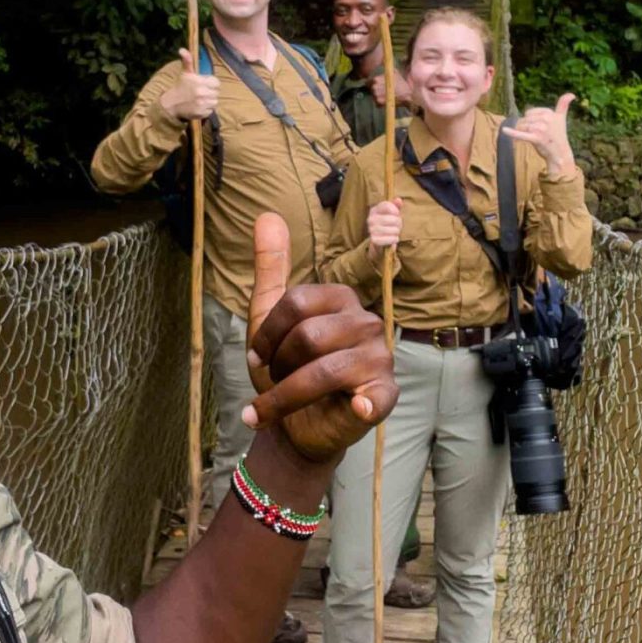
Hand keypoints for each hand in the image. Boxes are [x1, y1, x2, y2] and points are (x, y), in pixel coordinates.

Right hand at [160, 53, 220, 121]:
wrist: (171, 104)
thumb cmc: (181, 87)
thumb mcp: (185, 73)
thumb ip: (187, 60)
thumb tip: (181, 49)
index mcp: (199, 81)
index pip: (216, 83)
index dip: (211, 84)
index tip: (204, 85)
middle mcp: (201, 92)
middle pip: (216, 93)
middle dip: (210, 92)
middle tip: (201, 92)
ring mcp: (201, 103)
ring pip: (215, 102)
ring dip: (209, 101)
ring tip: (200, 99)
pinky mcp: (201, 113)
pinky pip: (211, 111)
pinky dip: (206, 110)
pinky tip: (198, 106)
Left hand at [242, 213, 396, 465]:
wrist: (298, 428)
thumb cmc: (288, 371)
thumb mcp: (268, 317)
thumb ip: (271, 268)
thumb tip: (267, 214)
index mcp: (341, 299)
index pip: (296, 302)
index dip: (267, 334)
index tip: (257, 356)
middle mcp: (366, 322)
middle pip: (307, 336)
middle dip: (277, 367)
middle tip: (272, 382)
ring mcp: (379, 358)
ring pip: (321, 371)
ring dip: (285, 396)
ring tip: (274, 408)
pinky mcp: (385, 393)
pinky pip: (368, 397)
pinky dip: (357, 406)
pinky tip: (350, 409)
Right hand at [365, 198, 402, 263]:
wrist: (381, 240)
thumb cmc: (388, 224)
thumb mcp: (392, 213)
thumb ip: (396, 206)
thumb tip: (398, 200)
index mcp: (374, 210)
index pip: (387, 206)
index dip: (396, 211)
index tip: (396, 214)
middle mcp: (371, 219)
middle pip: (393, 219)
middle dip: (398, 223)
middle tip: (397, 226)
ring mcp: (371, 229)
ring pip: (393, 230)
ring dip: (397, 232)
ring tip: (395, 232)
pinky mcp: (374, 240)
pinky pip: (389, 239)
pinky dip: (394, 239)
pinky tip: (393, 238)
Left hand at [367, 69, 410, 109]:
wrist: (407, 94)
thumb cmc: (401, 83)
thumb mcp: (394, 71)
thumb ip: (386, 67)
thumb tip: (382, 62)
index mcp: (376, 80)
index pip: (368, 82)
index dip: (372, 83)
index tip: (377, 84)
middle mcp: (374, 88)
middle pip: (371, 89)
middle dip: (376, 89)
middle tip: (383, 90)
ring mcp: (376, 96)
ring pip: (374, 96)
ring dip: (378, 96)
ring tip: (386, 95)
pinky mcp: (379, 103)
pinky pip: (376, 103)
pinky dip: (380, 102)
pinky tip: (387, 100)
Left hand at [504, 94, 577, 177]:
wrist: (560, 153)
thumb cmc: (558, 135)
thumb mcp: (561, 118)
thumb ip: (564, 104)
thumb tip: (572, 94)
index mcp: (549, 112)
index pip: (529, 112)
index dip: (531, 120)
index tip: (541, 127)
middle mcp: (546, 119)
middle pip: (525, 119)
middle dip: (527, 127)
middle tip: (539, 134)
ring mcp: (541, 129)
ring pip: (522, 126)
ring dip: (524, 133)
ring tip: (535, 138)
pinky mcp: (536, 138)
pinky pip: (521, 134)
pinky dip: (512, 133)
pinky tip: (504, 130)